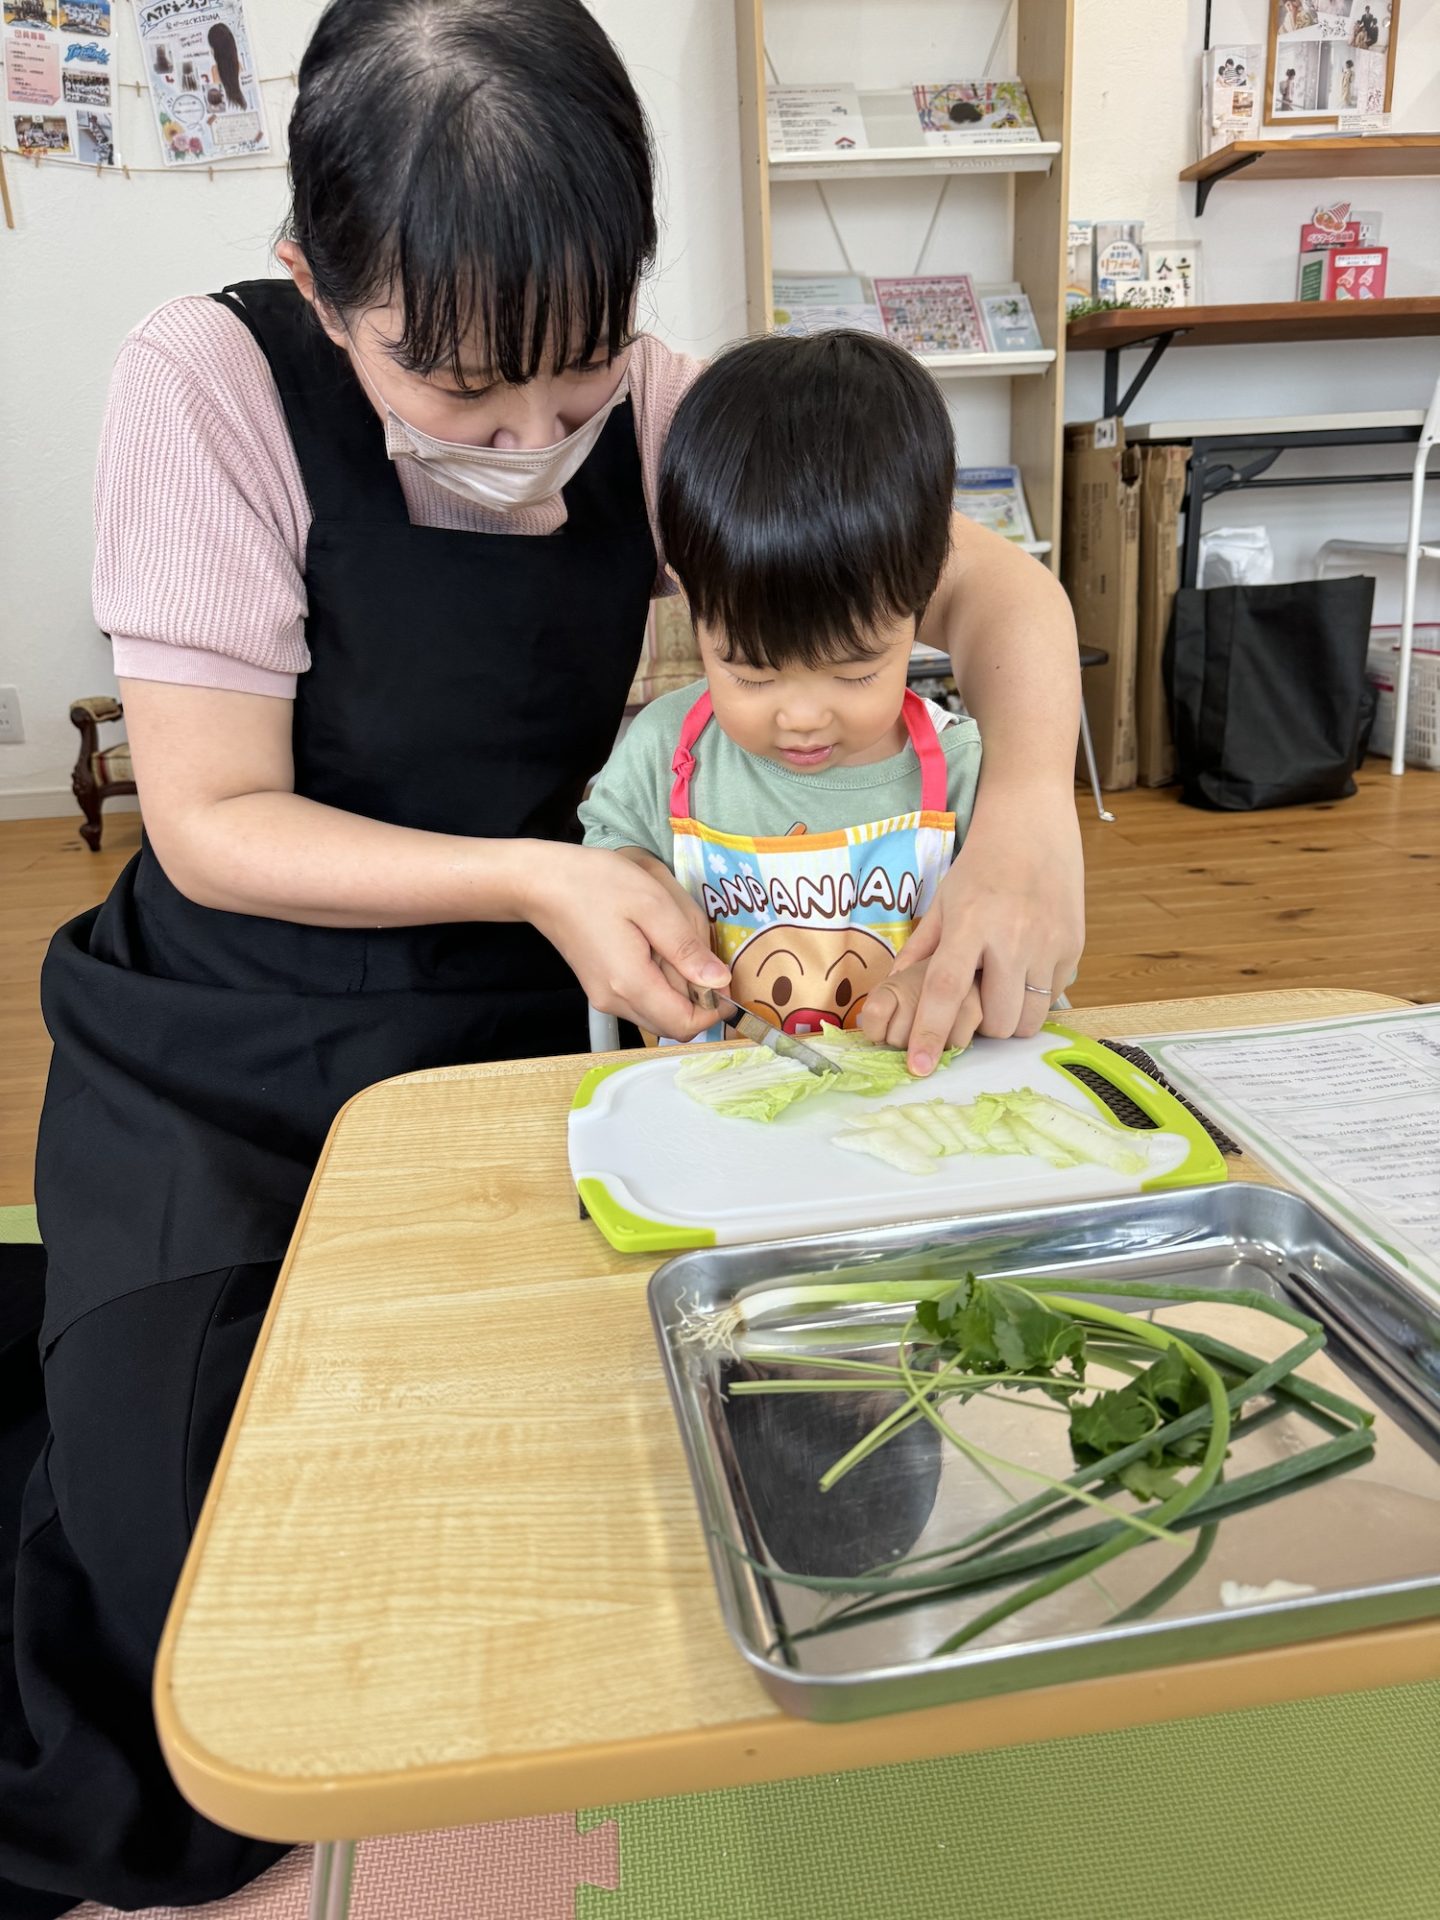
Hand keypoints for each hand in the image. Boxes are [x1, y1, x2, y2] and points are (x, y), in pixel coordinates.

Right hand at [523, 843, 727, 1039]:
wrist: (542, 883)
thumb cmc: (596, 884)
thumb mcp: (652, 904)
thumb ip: (687, 947)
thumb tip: (720, 981)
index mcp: (631, 984)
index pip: (686, 1024)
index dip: (714, 1008)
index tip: (725, 977)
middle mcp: (616, 1002)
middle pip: (674, 1024)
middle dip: (697, 996)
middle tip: (696, 950)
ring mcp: (605, 998)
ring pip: (659, 1012)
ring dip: (678, 987)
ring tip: (671, 942)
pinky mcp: (601, 989)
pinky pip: (643, 999)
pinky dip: (660, 981)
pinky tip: (653, 945)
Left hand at [861, 791, 1083, 1072]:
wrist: (1034, 825)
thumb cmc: (981, 864)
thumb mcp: (943, 901)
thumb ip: (920, 949)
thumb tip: (892, 994)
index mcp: (969, 924)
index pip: (946, 991)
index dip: (931, 1033)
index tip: (919, 1067)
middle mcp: (1011, 937)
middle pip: (995, 1020)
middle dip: (980, 1028)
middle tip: (973, 1007)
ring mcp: (1048, 943)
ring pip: (1028, 1019)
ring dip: (1009, 1019)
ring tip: (1000, 993)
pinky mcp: (1074, 946)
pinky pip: (1052, 997)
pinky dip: (1035, 998)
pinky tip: (1025, 971)